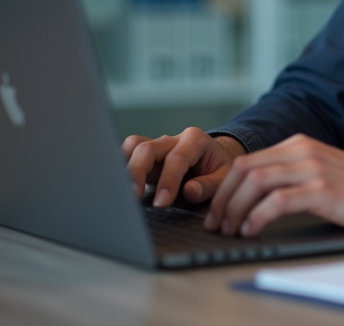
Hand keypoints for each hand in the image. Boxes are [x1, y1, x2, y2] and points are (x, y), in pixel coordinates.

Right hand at [121, 127, 247, 208]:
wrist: (214, 159)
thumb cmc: (218, 169)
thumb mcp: (224, 177)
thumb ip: (209, 185)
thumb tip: (189, 191)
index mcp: (195, 140)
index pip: (177, 158)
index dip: (168, 181)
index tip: (161, 203)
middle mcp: (173, 139)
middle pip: (147, 148)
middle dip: (137, 173)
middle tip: (133, 197)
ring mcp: (157, 145)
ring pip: (133, 146)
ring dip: (124, 167)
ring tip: (121, 190)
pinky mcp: (146, 155)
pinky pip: (128, 153)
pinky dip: (121, 166)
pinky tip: (119, 184)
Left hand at [204, 133, 343, 236]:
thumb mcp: (323, 171)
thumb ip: (294, 174)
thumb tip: (256, 195)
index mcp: (300, 144)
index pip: (247, 161)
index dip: (225, 188)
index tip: (217, 210)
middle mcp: (303, 151)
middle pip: (244, 169)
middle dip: (223, 199)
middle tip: (216, 223)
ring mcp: (313, 168)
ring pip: (255, 182)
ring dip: (235, 209)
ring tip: (231, 230)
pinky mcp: (323, 190)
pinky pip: (277, 200)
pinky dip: (257, 216)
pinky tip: (253, 229)